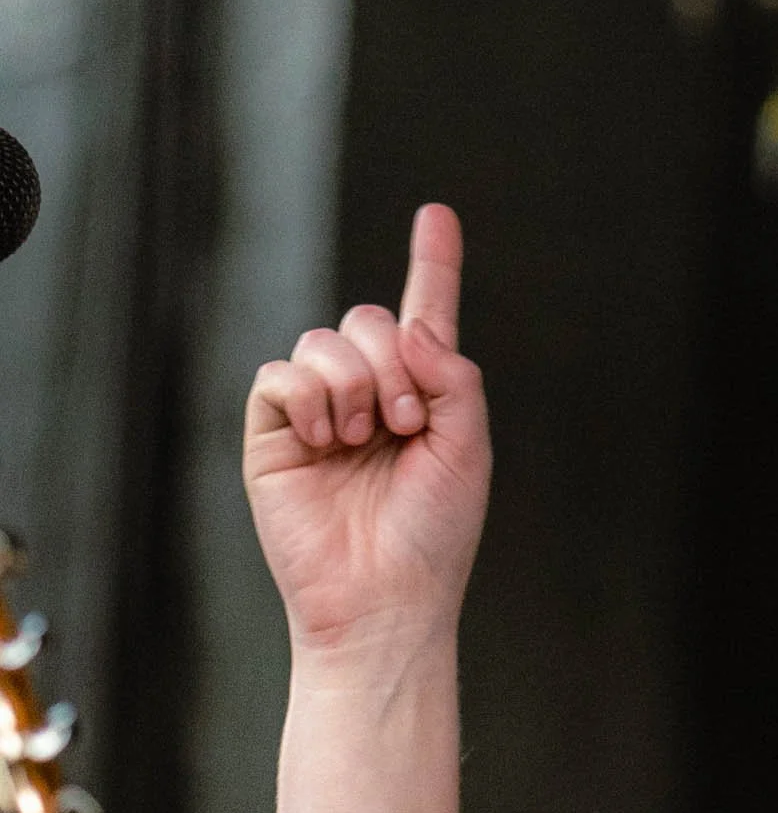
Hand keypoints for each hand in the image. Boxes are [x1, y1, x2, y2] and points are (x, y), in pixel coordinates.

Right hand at [243, 205, 490, 659]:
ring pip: (324, 340)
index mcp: (425, 398)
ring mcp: (320, 411)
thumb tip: (410, 329)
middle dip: (394, 362)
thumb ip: (453, 377)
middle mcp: (371, 396)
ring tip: (365, 440)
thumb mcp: (469, 450)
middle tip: (405, 424)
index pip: (426, 318)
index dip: (432, 265)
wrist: (385, 597)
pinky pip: (281, 374)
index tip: (438, 215)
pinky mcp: (274, 431)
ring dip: (355, 383)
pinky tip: (326, 440)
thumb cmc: (434, 536)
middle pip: (370, 320)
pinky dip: (310, 398)